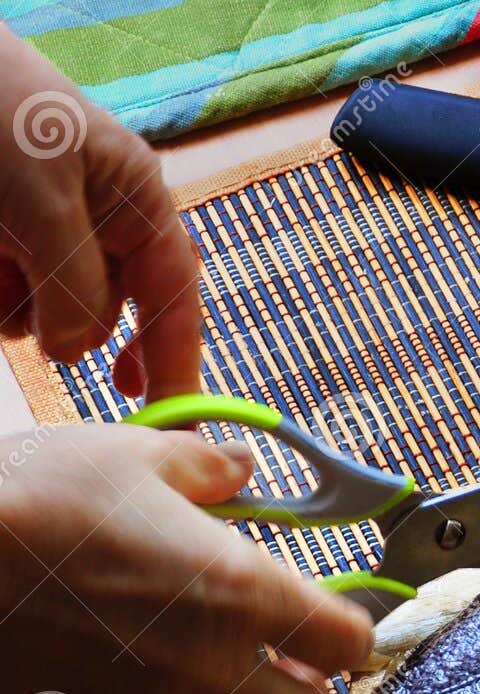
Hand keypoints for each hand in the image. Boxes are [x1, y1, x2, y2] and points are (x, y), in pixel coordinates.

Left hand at [0, 25, 198, 397]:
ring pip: (50, 313)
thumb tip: (75, 354)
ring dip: (18, 309)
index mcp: (139, 204)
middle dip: (73, 327)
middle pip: (108, 313)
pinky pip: (9, 300)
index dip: (178, 362)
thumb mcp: (44, 201)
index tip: (173, 421)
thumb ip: (72, 283)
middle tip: (49, 331)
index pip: (175, 300)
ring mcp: (50, 233)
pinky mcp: (6, 241)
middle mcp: (102, 224)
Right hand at [0, 424, 374, 693]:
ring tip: (213, 644)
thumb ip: (208, 469)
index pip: (349, 642)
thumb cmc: (37, 500)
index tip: (342, 608)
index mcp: (241, 594)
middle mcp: (210, 664)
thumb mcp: (137, 456)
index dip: (355, 627)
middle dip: (314, 690)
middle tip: (295, 651)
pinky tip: (149, 653)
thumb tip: (239, 469)